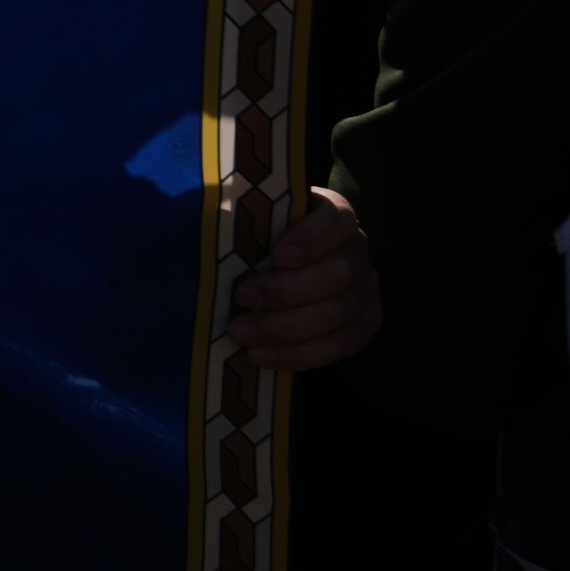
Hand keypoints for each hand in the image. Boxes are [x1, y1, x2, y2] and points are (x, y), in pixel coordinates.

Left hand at [229, 186, 380, 370]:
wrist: (288, 269)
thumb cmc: (264, 238)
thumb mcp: (257, 219)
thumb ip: (242, 218)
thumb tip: (204, 222)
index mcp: (336, 215)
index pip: (336, 220)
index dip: (310, 238)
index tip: (277, 255)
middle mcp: (356, 251)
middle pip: (336, 274)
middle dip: (286, 290)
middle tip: (242, 297)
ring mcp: (365, 290)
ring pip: (336, 313)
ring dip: (284, 328)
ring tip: (241, 333)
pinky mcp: (364, 324)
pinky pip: (338, 346)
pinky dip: (298, 354)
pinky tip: (261, 355)